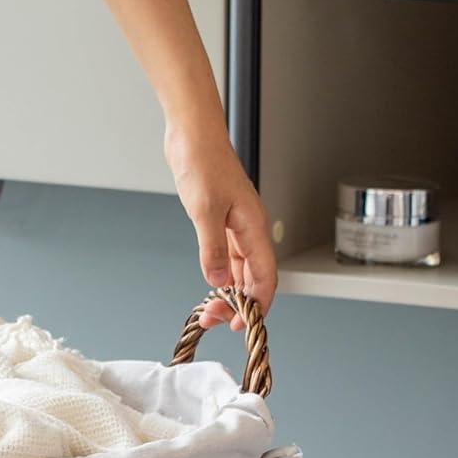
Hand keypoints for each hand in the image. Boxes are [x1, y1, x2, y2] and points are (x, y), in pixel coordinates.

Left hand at [165, 125, 277, 331]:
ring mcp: (236, 224)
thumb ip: (213, 248)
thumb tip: (219, 281)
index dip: (257, 304)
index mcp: (253, 226)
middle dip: (239, 303)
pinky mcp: (221, 220)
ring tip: (210, 310)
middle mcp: (249, 228)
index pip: (265, 276)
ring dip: (229, 291)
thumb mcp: (204, 209)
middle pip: (254, 276)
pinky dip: (221, 273)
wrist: (192, 134)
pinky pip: (228, 255)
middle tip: (215, 320)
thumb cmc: (202, 161)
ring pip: (241, 268)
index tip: (241, 324)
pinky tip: (211, 283)